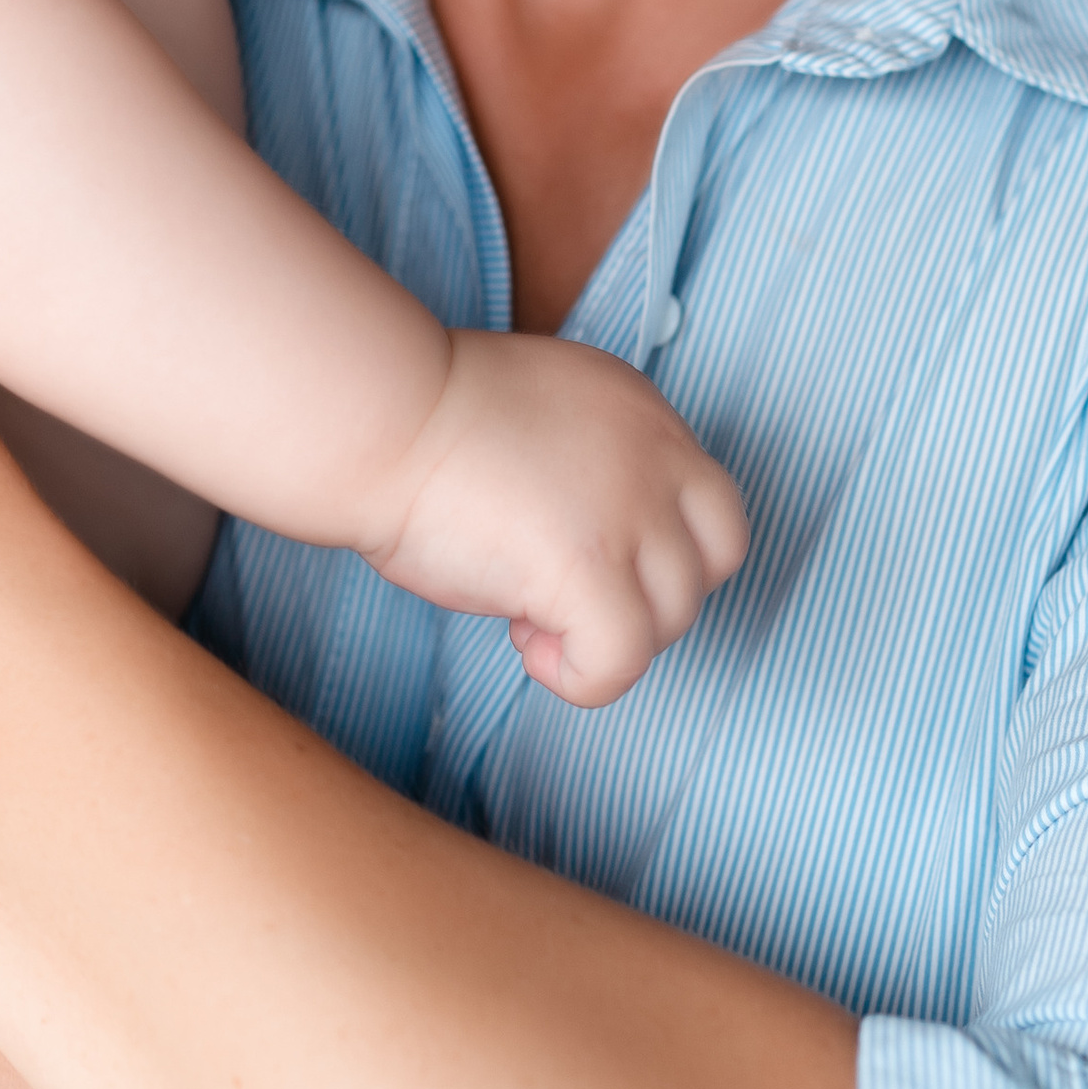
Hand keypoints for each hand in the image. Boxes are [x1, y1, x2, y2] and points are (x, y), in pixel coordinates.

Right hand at [372, 328, 746, 705]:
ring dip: (605, 634)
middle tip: (563, 596)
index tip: (590, 557)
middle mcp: (654, 455)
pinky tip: (527, 648)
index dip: (661, 552)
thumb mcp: (540, 418)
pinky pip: (623, 662)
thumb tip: (594, 555)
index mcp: (639, 410)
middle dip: (645, 597)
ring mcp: (630, 513)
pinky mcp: (592, 570)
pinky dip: (583, 678)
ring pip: (674, 618)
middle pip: (712, 564)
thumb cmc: (420, 422)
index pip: (710, 506)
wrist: (376, 418)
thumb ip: (589, 469)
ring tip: (526, 617)